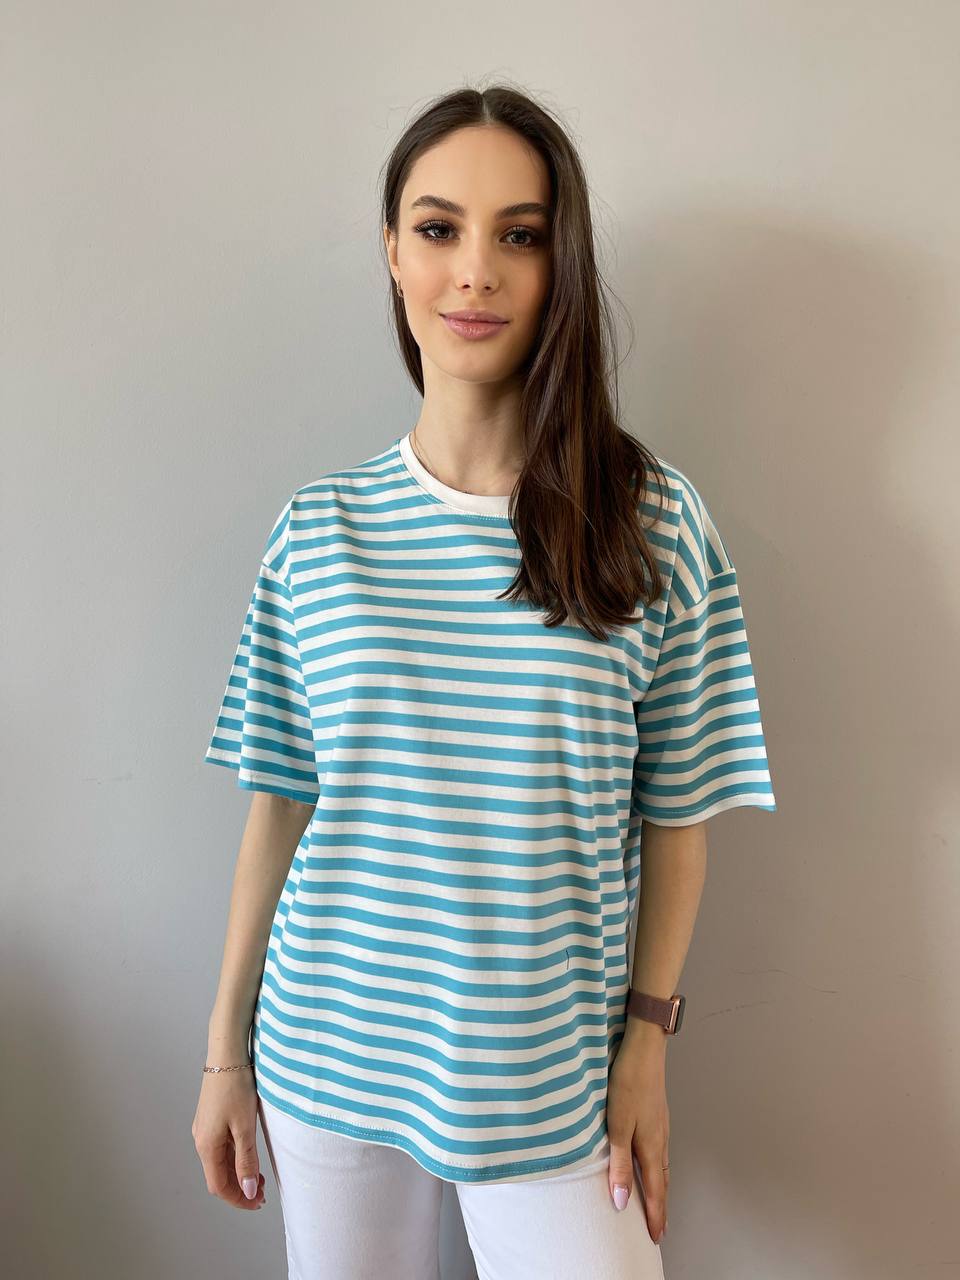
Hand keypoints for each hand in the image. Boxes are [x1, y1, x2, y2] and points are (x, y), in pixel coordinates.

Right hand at [192, 1068, 266, 1210]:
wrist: (226, 1053)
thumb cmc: (235, 1086)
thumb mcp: (245, 1126)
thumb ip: (246, 1160)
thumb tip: (248, 1191)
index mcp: (207, 1146)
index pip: (219, 1186)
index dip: (238, 1199)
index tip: (258, 1203)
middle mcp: (201, 1140)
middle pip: (218, 1176)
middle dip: (239, 1188)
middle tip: (262, 1193)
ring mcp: (204, 1129)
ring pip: (220, 1162)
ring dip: (238, 1174)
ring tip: (260, 1178)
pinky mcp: (211, 1119)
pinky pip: (221, 1148)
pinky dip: (235, 1158)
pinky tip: (249, 1156)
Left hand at [606, 1034, 668, 1244]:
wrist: (644, 1048)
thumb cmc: (629, 1082)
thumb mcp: (617, 1125)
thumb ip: (617, 1163)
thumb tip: (621, 1201)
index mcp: (650, 1146)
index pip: (654, 1190)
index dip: (654, 1214)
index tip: (655, 1236)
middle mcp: (660, 1139)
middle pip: (662, 1182)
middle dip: (660, 1207)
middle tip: (660, 1229)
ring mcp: (661, 1126)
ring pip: (663, 1166)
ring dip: (661, 1188)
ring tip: (658, 1203)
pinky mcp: (657, 1114)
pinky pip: (661, 1151)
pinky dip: (659, 1168)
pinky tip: (652, 1163)